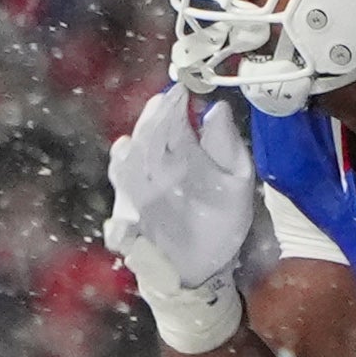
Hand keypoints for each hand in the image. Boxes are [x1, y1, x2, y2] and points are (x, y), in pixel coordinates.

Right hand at [102, 83, 256, 297]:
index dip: (173, 105)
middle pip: (145, 141)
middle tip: (161, 105)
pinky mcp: (131, 232)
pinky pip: (120, 226)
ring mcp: (138, 201)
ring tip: (134, 145)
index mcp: (181, 157)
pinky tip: (127, 219)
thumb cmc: (221, 219)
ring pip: (125, 175)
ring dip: (127, 160)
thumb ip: (226, 146)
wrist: (207, 266)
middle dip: (151, 122)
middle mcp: (156, 173)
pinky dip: (120, 224)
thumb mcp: (236, 178)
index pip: (171, 123)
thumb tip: (217, 108)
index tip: (181, 90)